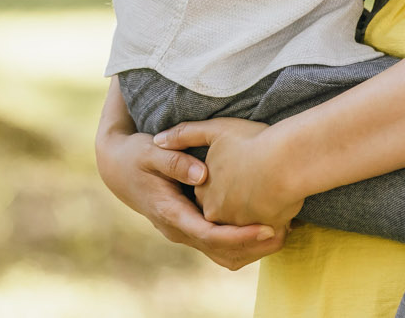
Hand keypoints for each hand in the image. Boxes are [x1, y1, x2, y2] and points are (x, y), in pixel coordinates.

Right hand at [94, 81, 285, 269]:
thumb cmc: (136, 156)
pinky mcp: (192, 228)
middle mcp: (178, 229)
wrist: (118, 170)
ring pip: (221, 254)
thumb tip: (202, 174)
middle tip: (285, 232)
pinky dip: (242, 243)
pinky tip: (265, 228)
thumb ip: (176, 160)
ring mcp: (184, 232)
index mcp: (169, 212)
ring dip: (251, 249)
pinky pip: (219, 245)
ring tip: (284, 232)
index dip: (239, 235)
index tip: (267, 228)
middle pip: (220, 251)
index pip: (208, 234)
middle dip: (253, 246)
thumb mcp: (150, 151)